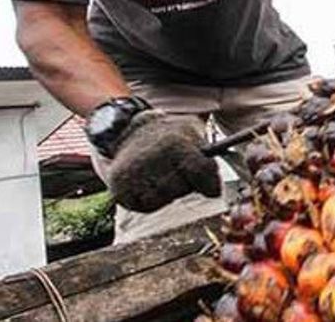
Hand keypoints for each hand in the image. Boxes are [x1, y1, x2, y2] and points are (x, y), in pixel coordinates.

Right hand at [106, 111, 220, 212]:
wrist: (127, 129)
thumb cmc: (166, 134)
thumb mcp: (191, 131)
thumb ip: (207, 158)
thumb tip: (215, 191)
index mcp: (174, 143)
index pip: (202, 172)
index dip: (210, 183)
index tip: (213, 189)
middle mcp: (151, 158)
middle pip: (182, 189)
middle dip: (184, 183)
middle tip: (177, 171)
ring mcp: (133, 174)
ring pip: (163, 199)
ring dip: (166, 192)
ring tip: (160, 174)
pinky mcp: (119, 187)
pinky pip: (144, 206)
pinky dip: (150, 199)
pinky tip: (147, 182)